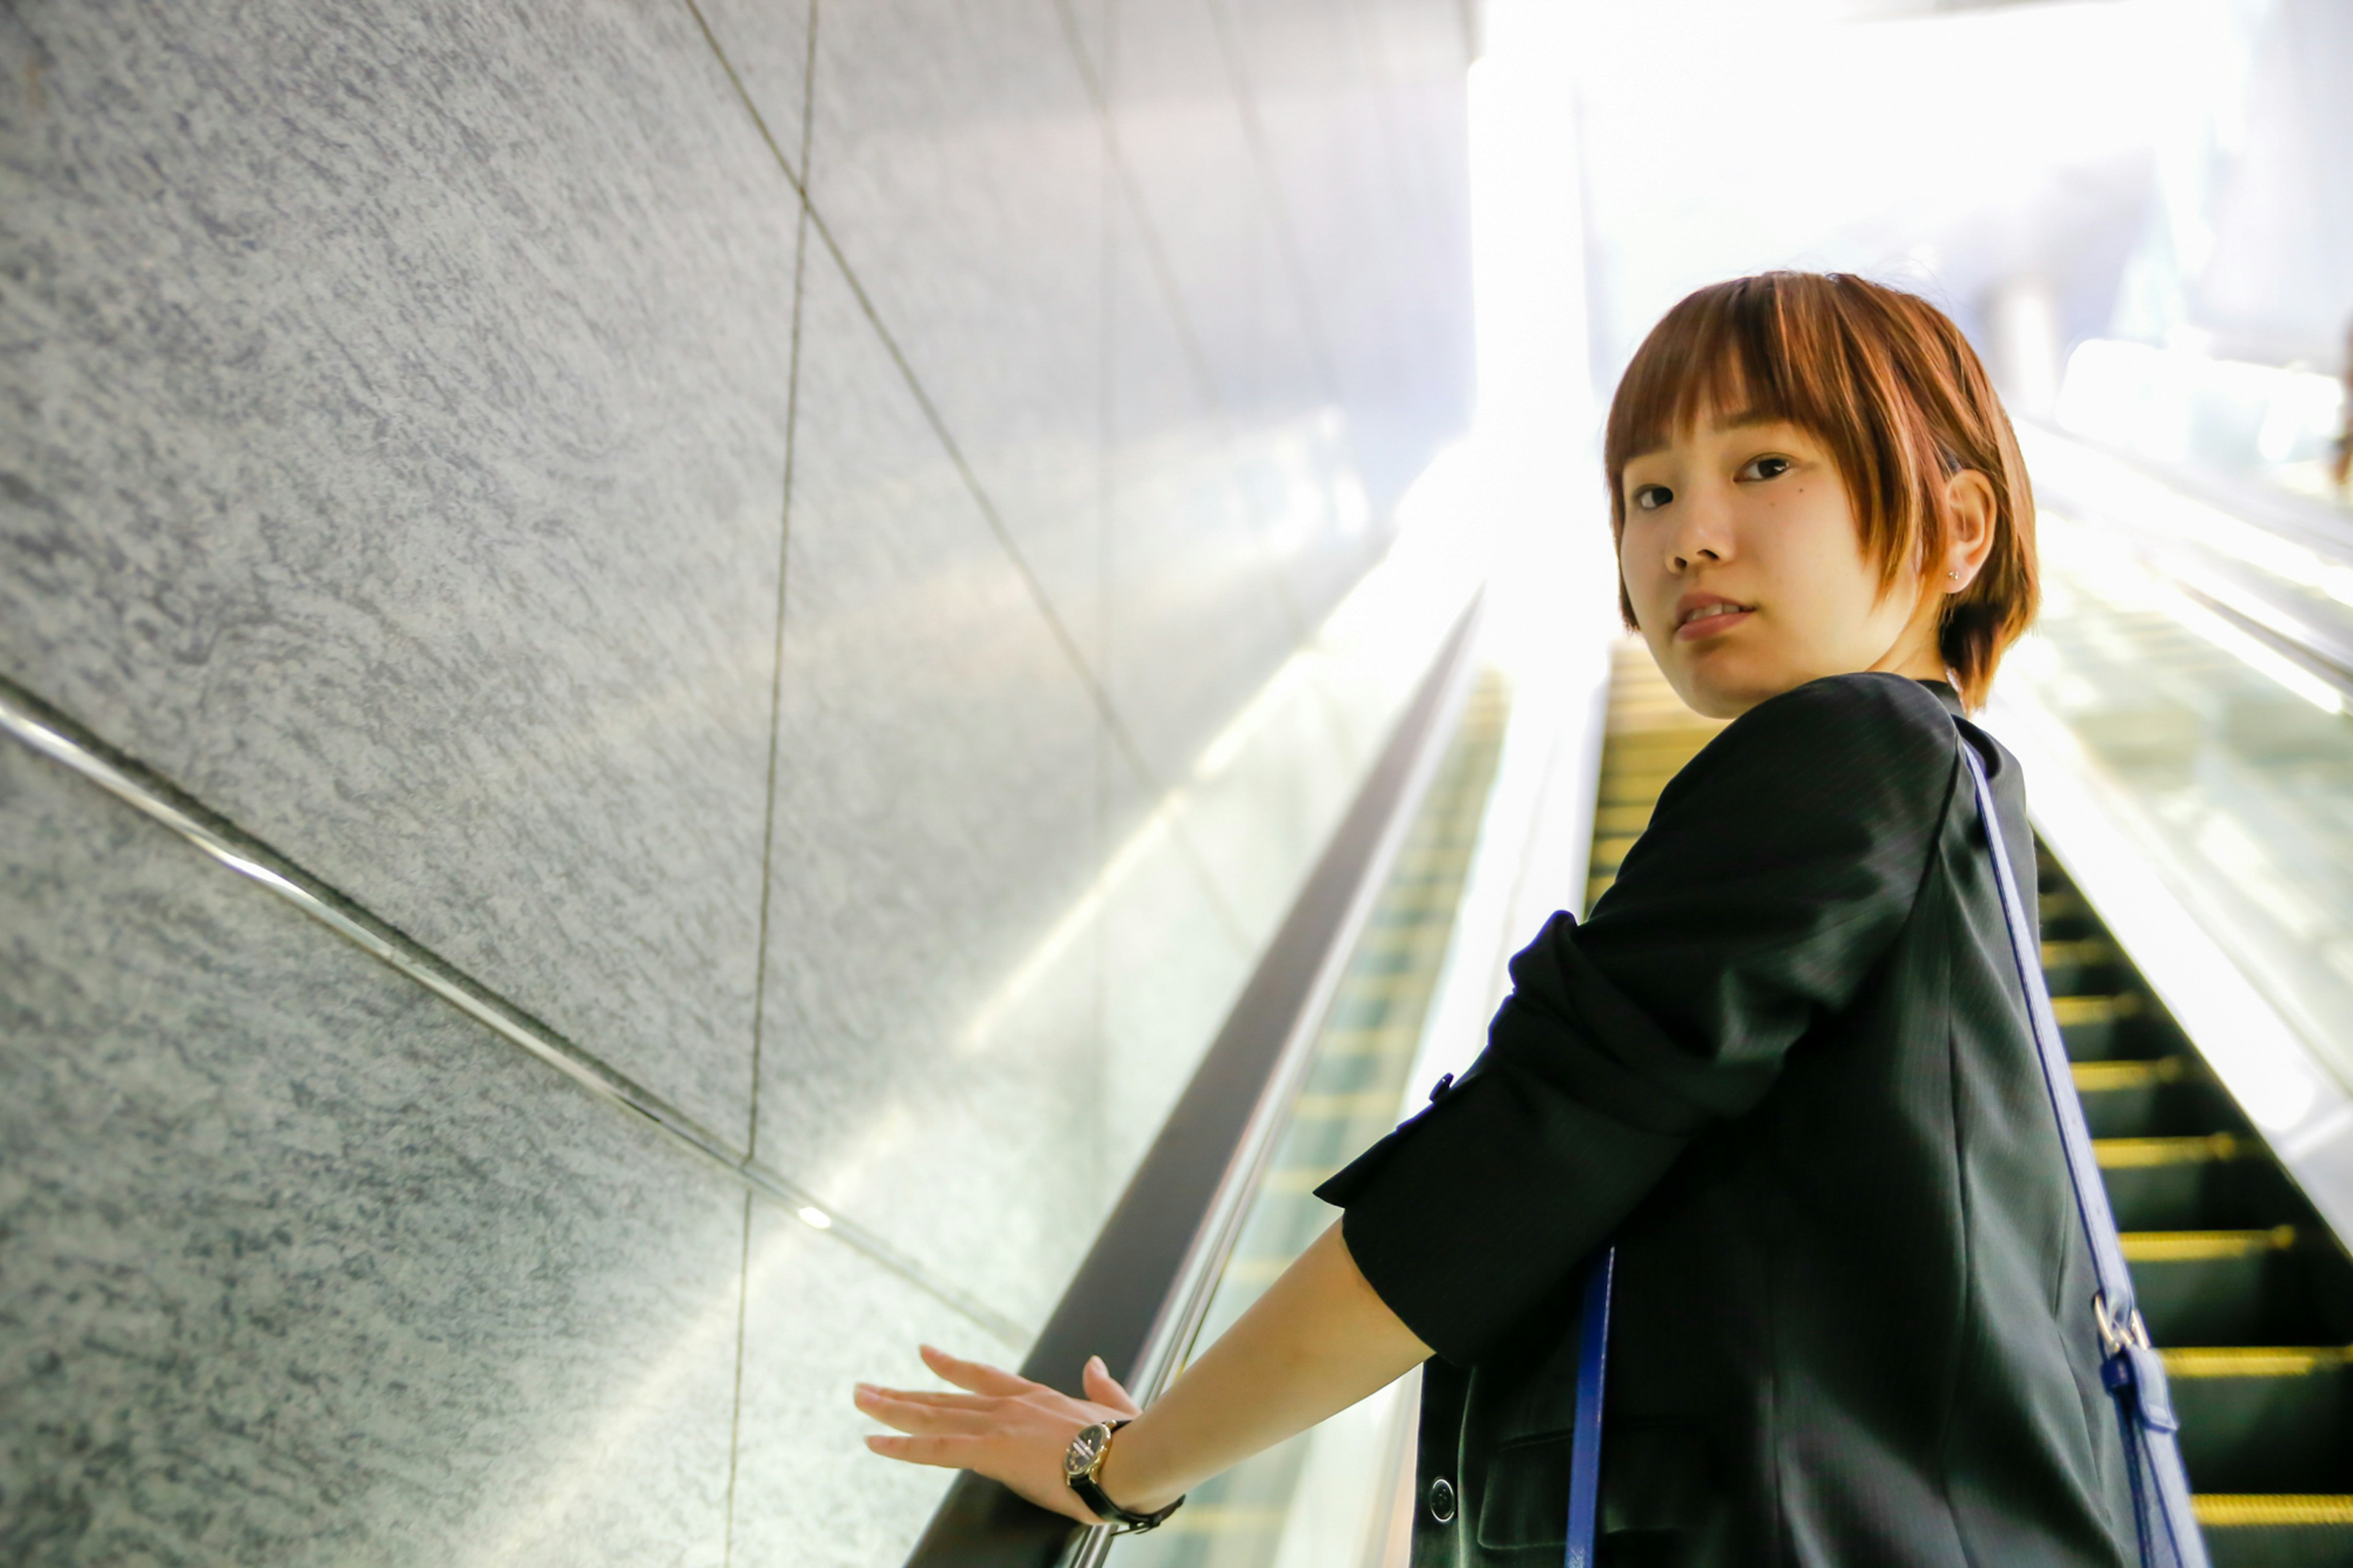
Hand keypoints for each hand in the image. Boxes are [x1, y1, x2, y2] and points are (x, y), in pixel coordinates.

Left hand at [855, 1344, 1141, 1523]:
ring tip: (860, 1400)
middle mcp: (1011, 1406)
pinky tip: (874, 1441)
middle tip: (868, 1386)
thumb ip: (1101, 1387)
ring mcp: (999, 1425)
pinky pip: (936, 1449)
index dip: (951, 1367)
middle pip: (946, 1397)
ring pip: (933, 1416)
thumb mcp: (1116, 1407)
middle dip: (904, 1392)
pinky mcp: (993, 1451)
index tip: (924, 1354)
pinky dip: (902, 1445)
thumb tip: (1095, 1365)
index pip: (983, 1377)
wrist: (1132, 1455)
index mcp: (1038, 1398)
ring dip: (892, 1408)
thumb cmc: (1130, 1441)